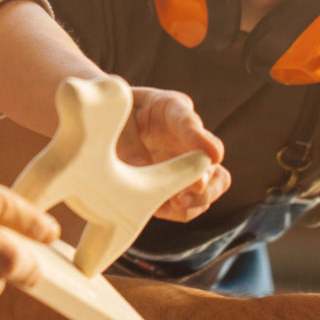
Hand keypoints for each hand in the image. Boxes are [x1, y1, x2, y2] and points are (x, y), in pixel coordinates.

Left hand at [121, 86, 229, 220]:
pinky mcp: (182, 183)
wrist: (106, 125)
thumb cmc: (112, 117)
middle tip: (196, 186)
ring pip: (214, 181)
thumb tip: (143, 170)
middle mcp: (186, 135)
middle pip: (212, 154)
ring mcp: (188, 160)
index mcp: (169, 108)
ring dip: (200, 197)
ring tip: (177, 204)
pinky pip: (195, 203)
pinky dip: (183, 211)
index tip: (212, 154)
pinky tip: (161, 209)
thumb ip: (129, 144)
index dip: (200, 137)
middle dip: (207, 173)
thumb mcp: (114, 124)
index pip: (187, 119)